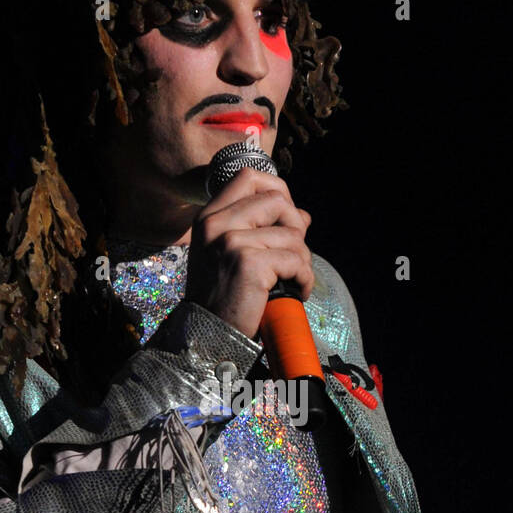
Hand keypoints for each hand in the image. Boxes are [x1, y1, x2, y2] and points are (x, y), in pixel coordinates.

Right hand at [184, 166, 313, 339]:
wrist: (209, 336)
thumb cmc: (223, 298)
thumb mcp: (234, 256)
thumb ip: (263, 230)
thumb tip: (303, 216)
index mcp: (209, 217)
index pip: (249, 177)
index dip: (277, 190)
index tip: (285, 219)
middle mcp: (216, 223)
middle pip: (277, 199)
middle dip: (296, 227)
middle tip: (293, 255)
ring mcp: (231, 241)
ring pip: (292, 233)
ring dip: (302, 260)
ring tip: (292, 281)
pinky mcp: (248, 263)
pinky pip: (295, 260)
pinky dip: (304, 279)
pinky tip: (296, 293)